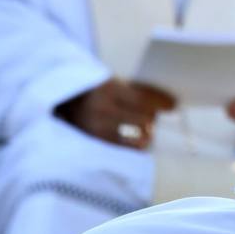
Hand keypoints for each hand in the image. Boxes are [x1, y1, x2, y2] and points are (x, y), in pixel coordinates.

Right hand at [55, 79, 176, 148]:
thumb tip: (169, 103)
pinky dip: (134, 147)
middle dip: (152, 120)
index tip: (173, 105)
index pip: (143, 99)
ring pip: (136, 138)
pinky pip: (124, 150)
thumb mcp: (112, 82)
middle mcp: (101, 109)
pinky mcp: (92, 144)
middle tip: (152, 120)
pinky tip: (135, 142)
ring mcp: (95, 129)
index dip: (162, 103)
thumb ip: (136, 91)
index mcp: (107, 89)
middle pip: (143, 120)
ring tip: (145, 132)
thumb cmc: (95, 91)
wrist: (61, 104)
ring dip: (145, 135)